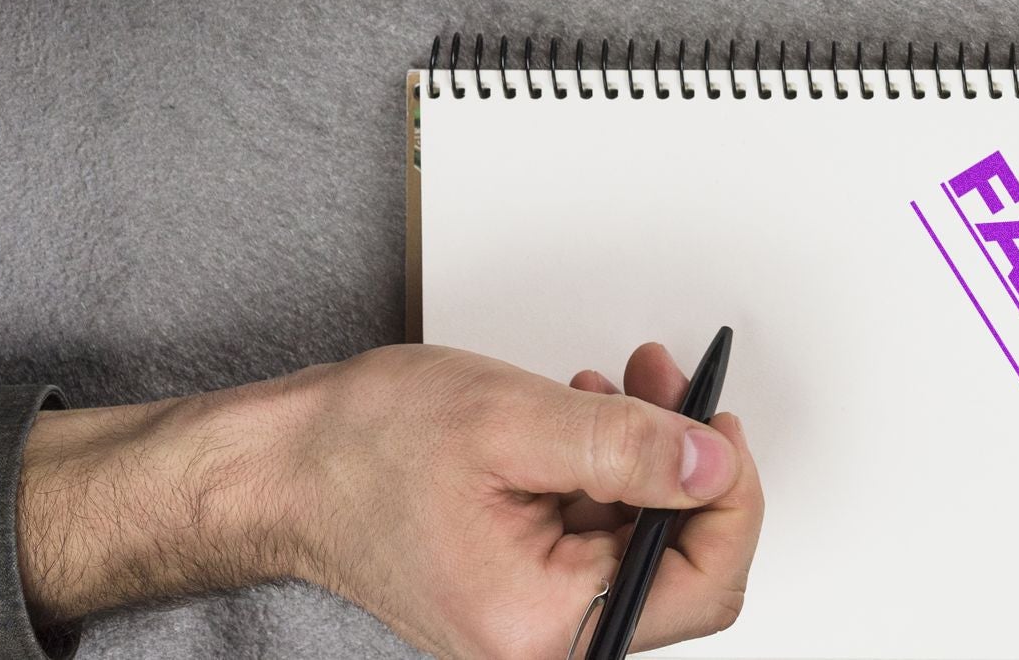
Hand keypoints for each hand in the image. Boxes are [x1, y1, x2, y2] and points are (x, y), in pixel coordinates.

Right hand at [18, 343, 762, 659]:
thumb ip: (626, 445)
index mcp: (543, 625)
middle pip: (676, 562)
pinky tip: (586, 414)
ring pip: (639, 539)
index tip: (719, 419)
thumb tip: (714, 461)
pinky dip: (604, 467)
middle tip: (672, 384)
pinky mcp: (520, 589)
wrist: (285, 466)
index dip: (732, 493)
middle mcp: (541, 644)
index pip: (702, 583)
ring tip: (624, 384)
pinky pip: (596, 533)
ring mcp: (530, 621)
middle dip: (686, 462)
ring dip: (645, 454)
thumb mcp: (511, 419)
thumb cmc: (365, 447)